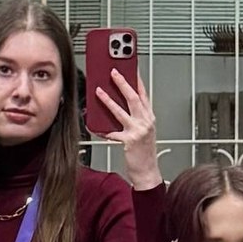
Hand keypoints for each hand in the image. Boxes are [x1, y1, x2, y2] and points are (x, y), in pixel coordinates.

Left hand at [97, 67, 160, 189]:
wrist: (148, 172)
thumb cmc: (144, 153)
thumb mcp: (144, 131)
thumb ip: (135, 118)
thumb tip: (118, 106)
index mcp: (149, 118)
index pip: (144, 95)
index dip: (137, 81)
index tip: (131, 69)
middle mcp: (146, 122)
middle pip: (134, 98)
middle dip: (123, 83)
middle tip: (113, 73)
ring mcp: (138, 131)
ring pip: (121, 111)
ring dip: (108, 100)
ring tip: (99, 92)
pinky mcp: (129, 141)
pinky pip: (111, 132)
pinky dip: (101, 129)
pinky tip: (93, 125)